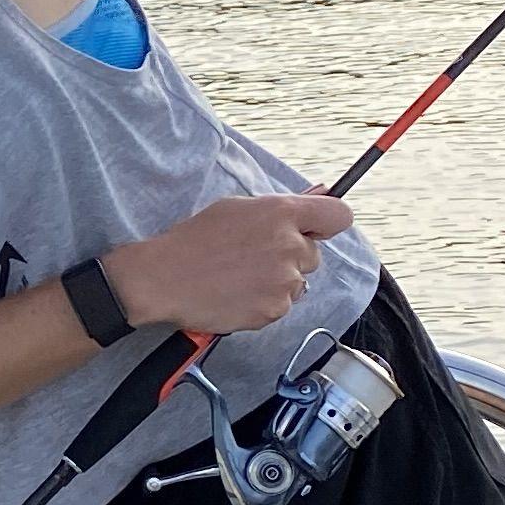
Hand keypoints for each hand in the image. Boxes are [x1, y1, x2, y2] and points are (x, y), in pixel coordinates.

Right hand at [104, 193, 354, 339]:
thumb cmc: (194, 241)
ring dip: (276, 282)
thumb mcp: (235, 208)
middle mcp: (289, 245)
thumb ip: (279, 208)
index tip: (314, 230)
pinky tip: (236, 294)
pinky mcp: (274, 309)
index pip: (338, 215)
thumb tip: (319, 196)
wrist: (165, 278)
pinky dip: (263, 303)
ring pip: (297, 283)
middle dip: (290, 257)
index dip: (326, 224)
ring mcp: (284, 280)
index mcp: (281, 213)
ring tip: (239, 278)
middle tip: (253, 258)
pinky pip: (281, 306)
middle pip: (313, 255)